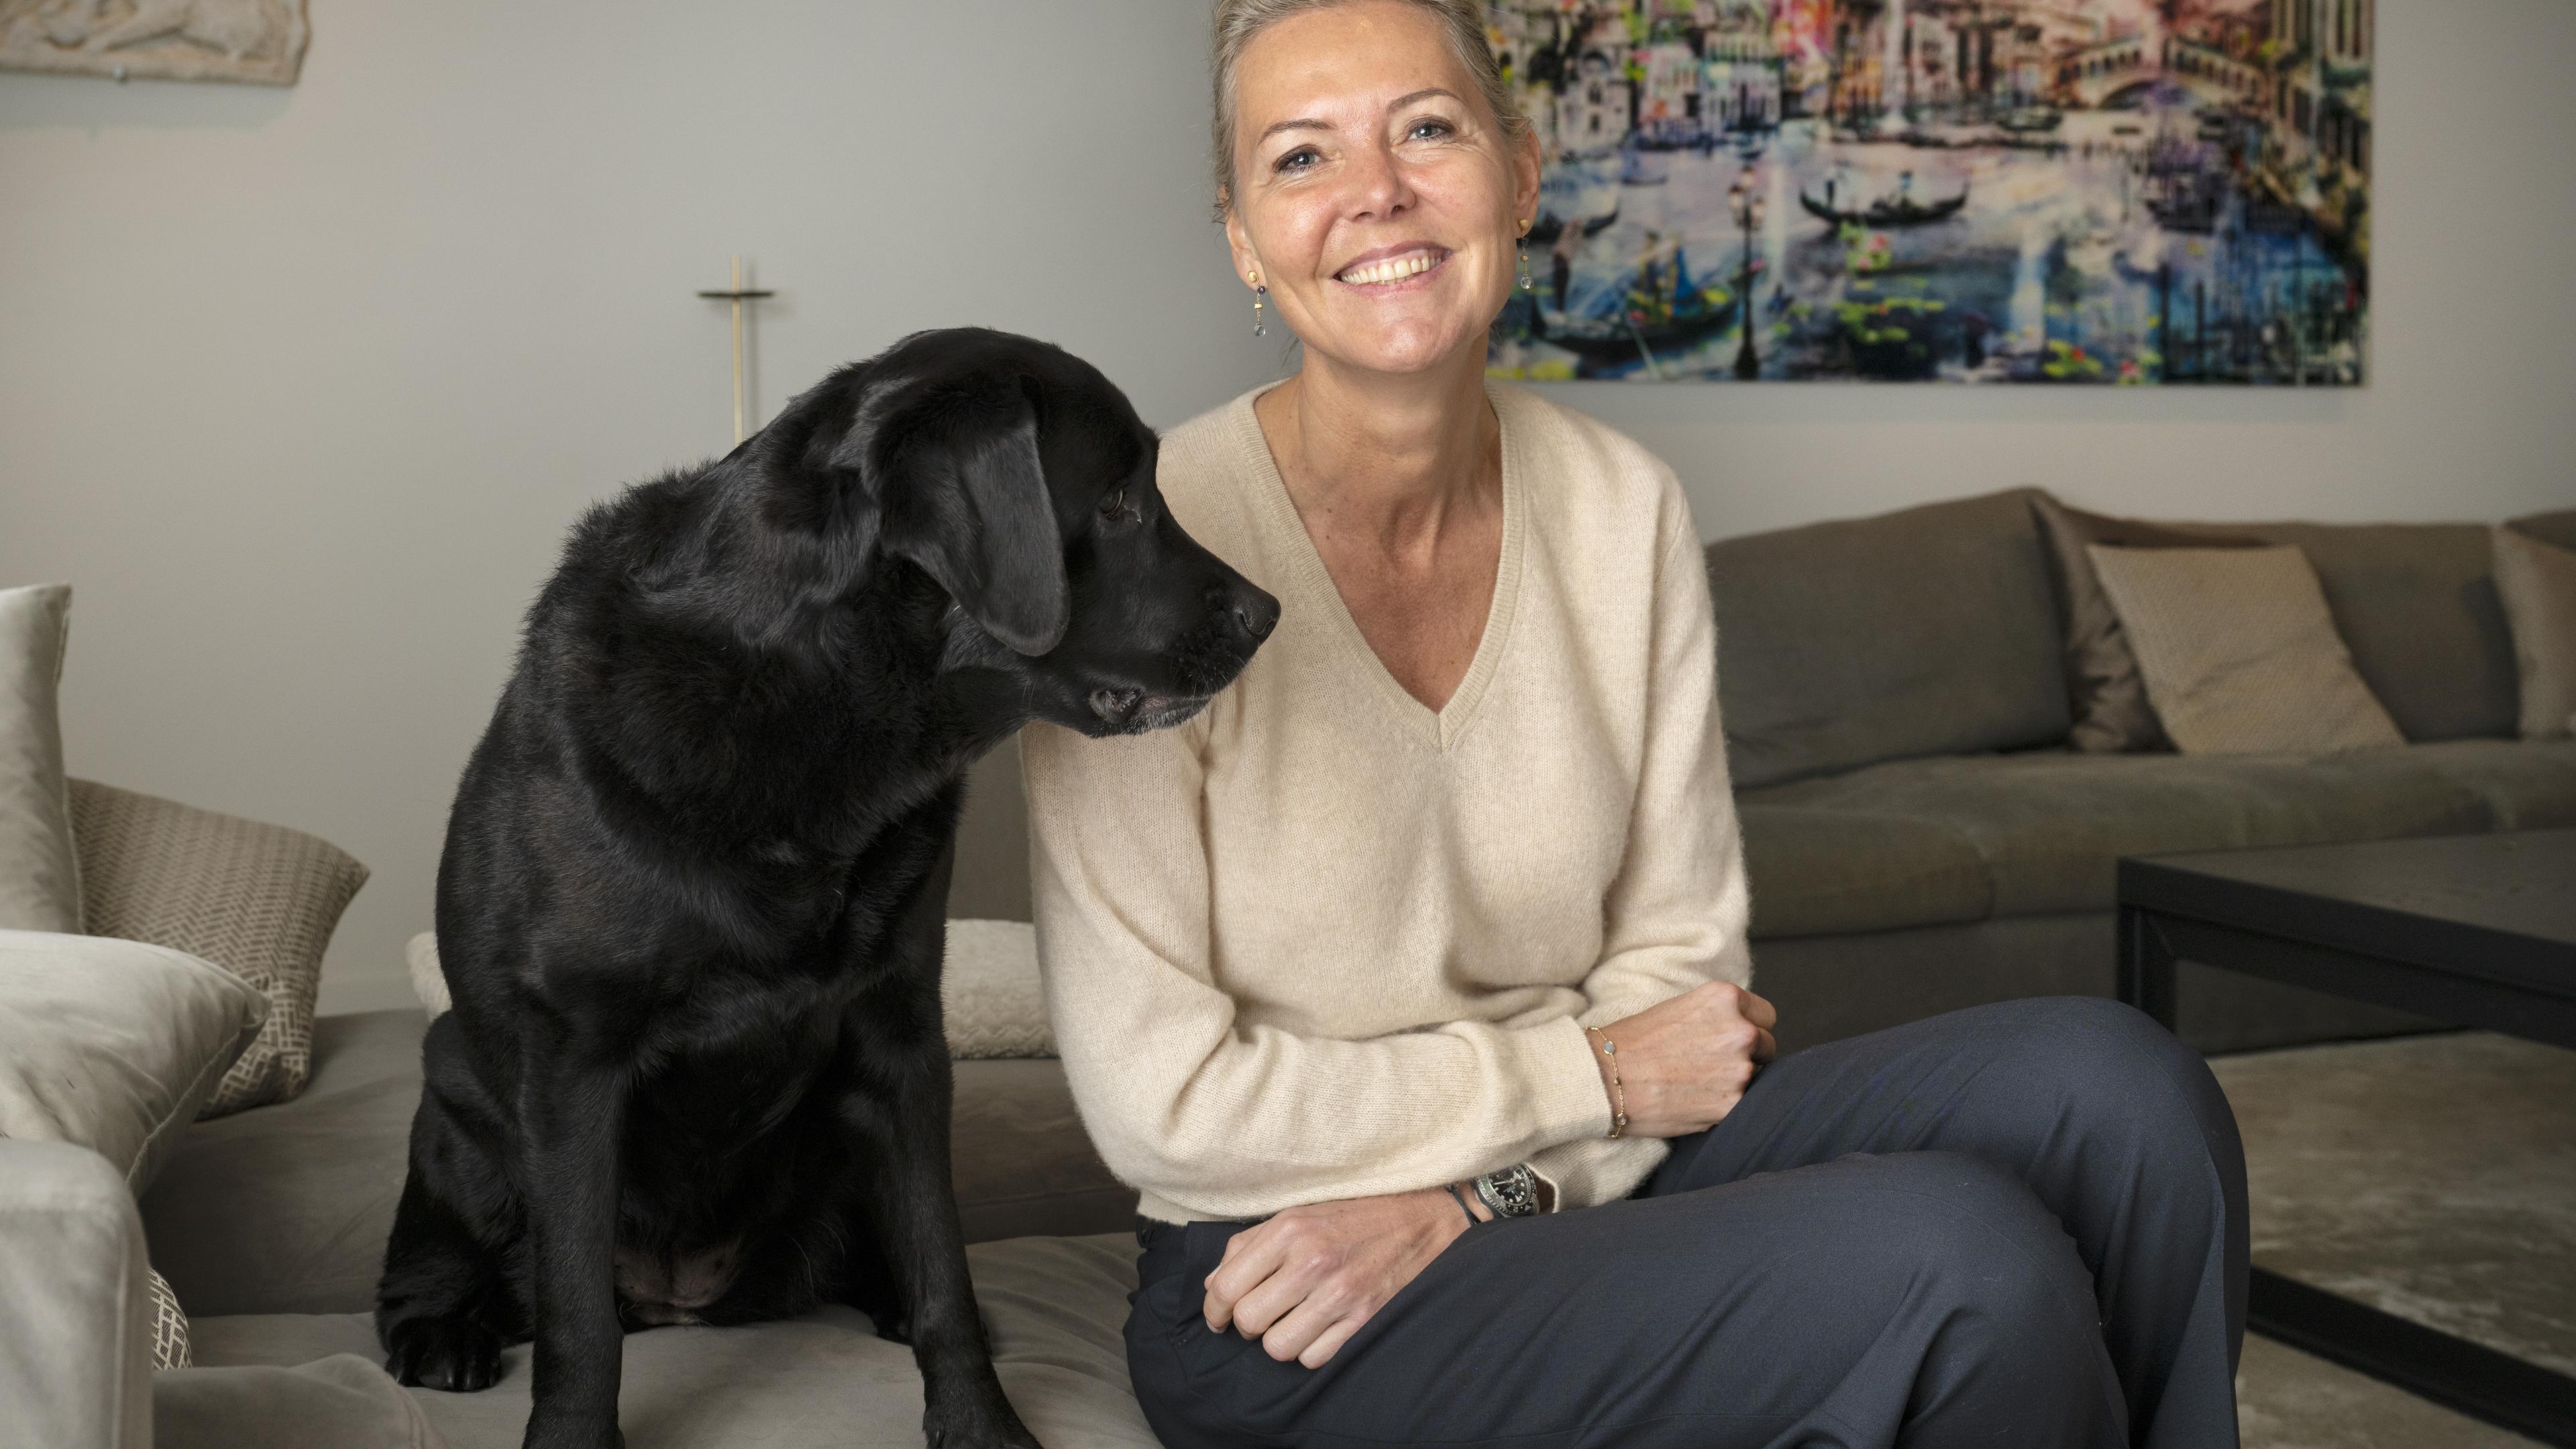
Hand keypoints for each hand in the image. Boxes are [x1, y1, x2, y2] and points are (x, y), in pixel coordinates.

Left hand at [1201, 1187, 1471, 1367]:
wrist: (1420, 1220)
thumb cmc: (1351, 1217)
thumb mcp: (1296, 1216)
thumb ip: (1249, 1245)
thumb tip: (1213, 1285)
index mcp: (1289, 1230)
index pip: (1227, 1287)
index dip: (1214, 1311)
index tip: (1218, 1317)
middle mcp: (1312, 1261)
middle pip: (1249, 1321)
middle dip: (1247, 1325)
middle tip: (1261, 1316)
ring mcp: (1340, 1293)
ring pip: (1278, 1347)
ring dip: (1279, 1339)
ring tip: (1292, 1320)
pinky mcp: (1363, 1318)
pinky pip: (1314, 1358)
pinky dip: (1311, 1349)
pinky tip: (1320, 1327)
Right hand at [1594, 980, 1777, 1137]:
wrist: (1604, 1077)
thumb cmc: (1632, 1041)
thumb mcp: (1679, 1007)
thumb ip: (1716, 1016)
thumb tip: (1740, 1031)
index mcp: (1725, 998)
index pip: (1766, 1015)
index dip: (1749, 1027)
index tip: (1730, 1038)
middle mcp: (1740, 1031)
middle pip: (1766, 1047)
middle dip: (1746, 1055)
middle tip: (1710, 1064)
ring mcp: (1739, 1070)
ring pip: (1755, 1078)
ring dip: (1734, 1082)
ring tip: (1698, 1084)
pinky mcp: (1731, 1105)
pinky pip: (1740, 1105)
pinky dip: (1723, 1106)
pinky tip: (1695, 1101)